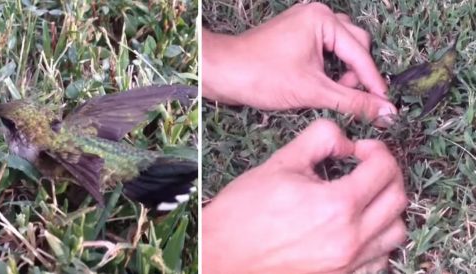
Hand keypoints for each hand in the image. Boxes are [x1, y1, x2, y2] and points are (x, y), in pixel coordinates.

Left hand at [202, 3, 396, 125]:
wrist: (220, 73)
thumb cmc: (261, 76)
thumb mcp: (312, 90)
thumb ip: (352, 101)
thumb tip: (386, 111)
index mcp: (322, 19)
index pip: (360, 53)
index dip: (373, 82)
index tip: (385, 105)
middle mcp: (315, 15)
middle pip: (353, 45)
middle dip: (355, 73)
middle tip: (348, 97)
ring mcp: (302, 24)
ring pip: (338, 48)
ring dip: (342, 71)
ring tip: (333, 92)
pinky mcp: (293, 37)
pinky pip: (322, 49)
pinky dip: (327, 68)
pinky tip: (321, 85)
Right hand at [202, 119, 406, 273]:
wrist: (223, 254)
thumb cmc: (244, 211)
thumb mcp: (281, 163)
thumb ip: (320, 139)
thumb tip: (344, 141)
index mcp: (337, 205)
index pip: (384, 169)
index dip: (376, 150)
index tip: (359, 149)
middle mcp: (350, 238)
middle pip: (398, 198)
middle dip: (387, 173)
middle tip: (365, 166)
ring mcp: (349, 264)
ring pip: (397, 231)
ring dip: (388, 207)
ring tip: (364, 196)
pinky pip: (381, 259)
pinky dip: (379, 239)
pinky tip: (358, 227)